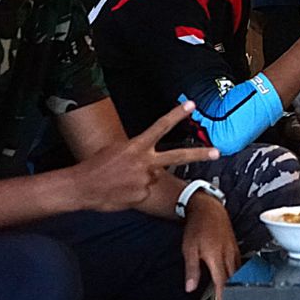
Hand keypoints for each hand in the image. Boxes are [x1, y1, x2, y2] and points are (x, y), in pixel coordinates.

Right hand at [70, 102, 218, 212]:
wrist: (82, 187)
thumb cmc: (96, 166)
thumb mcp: (117, 150)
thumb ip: (137, 151)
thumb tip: (148, 155)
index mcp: (137, 146)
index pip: (161, 126)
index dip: (177, 114)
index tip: (192, 105)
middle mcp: (145, 162)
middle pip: (177, 155)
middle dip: (199, 154)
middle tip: (217, 152)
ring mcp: (146, 180)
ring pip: (154, 177)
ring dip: (142, 179)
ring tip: (122, 181)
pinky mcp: (143, 195)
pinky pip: (146, 191)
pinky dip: (137, 191)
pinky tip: (122, 191)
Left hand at [181, 191, 238, 292]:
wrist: (208, 209)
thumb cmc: (197, 227)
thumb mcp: (189, 249)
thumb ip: (192, 270)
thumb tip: (190, 287)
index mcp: (216, 257)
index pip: (221, 285)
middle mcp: (228, 256)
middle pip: (233, 283)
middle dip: (232, 299)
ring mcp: (234, 252)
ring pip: (238, 275)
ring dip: (236, 290)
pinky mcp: (235, 248)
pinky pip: (240, 266)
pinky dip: (238, 278)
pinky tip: (234, 283)